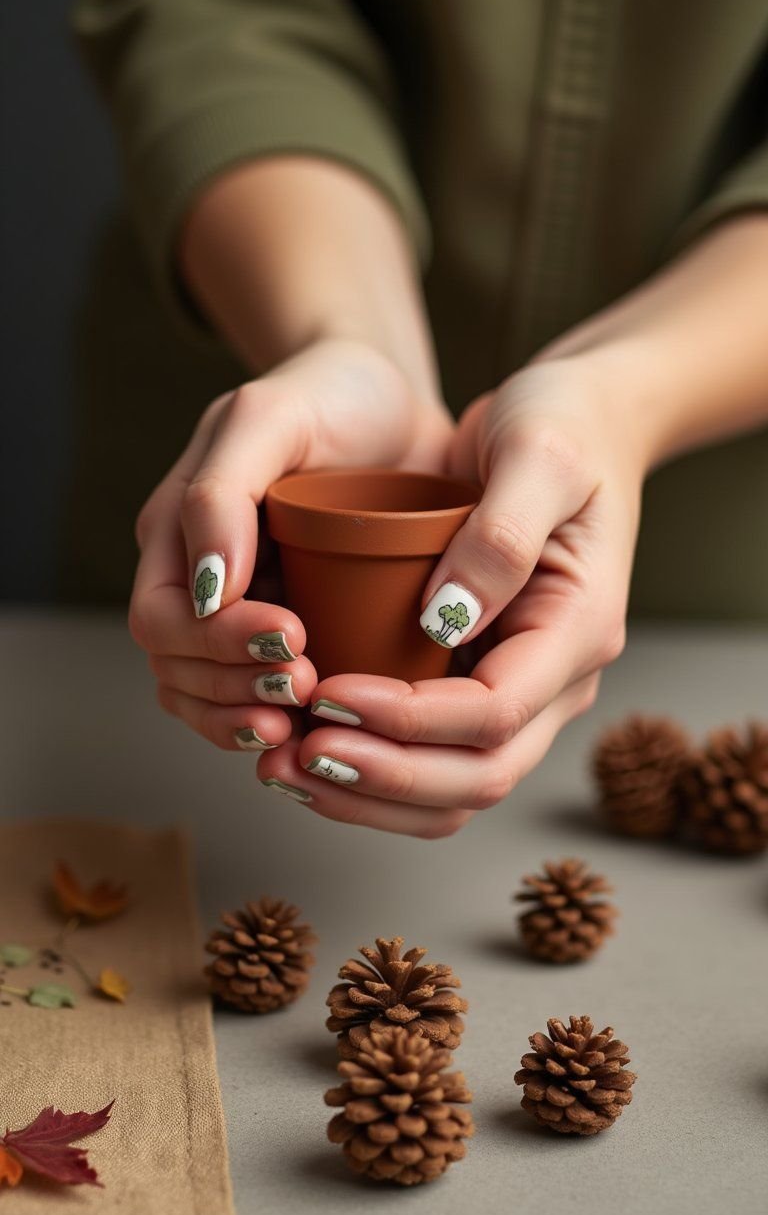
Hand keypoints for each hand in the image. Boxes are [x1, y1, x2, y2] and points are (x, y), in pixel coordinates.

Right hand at [129, 337, 452, 751]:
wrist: (397, 408)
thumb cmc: (330, 397)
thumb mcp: (271, 418)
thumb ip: (222, 491)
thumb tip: (205, 587)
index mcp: (177, 531)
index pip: (161, 618)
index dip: (214, 643)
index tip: (292, 633)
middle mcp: (199, 579)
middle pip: (178, 670)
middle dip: (234, 686)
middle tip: (308, 681)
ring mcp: (242, 611)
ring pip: (209, 698)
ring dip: (249, 716)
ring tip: (306, 716)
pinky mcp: (292, 632)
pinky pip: (258, 698)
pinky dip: (276, 721)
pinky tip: (311, 726)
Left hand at [259, 355, 643, 834]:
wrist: (582, 420)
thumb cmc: (563, 426)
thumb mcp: (537, 455)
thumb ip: (501, 536)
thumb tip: (444, 621)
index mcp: (578, 630)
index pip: (493, 716)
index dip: (407, 722)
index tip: (328, 695)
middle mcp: (557, 677)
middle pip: (475, 777)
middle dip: (380, 780)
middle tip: (292, 753)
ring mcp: (523, 685)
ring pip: (454, 787)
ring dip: (369, 794)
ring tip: (284, 767)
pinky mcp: (483, 678)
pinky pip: (433, 755)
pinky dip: (373, 767)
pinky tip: (308, 747)